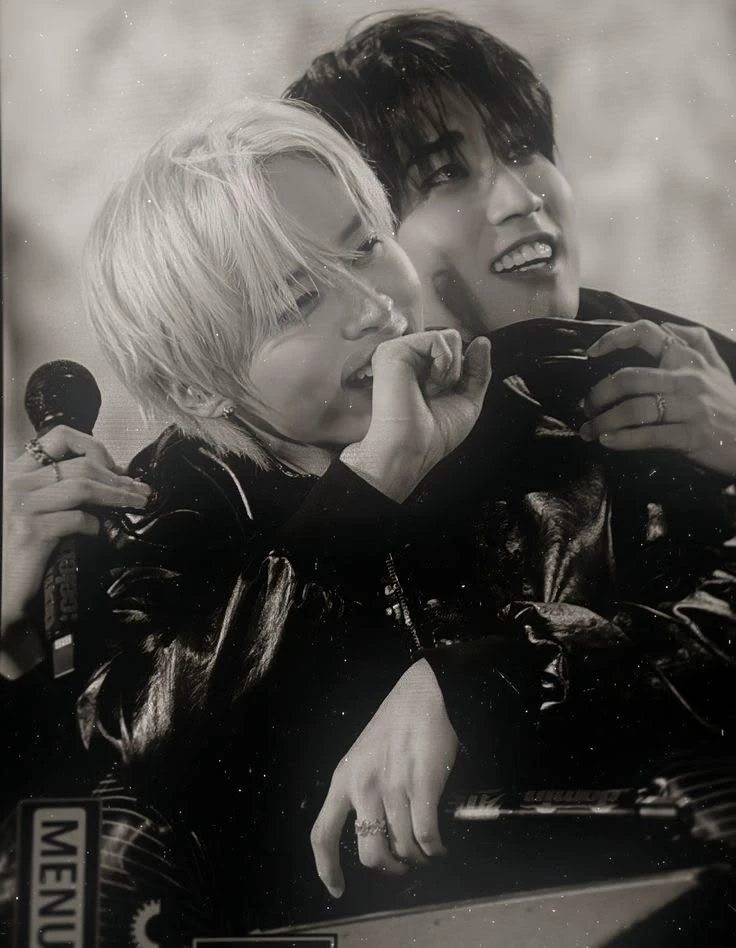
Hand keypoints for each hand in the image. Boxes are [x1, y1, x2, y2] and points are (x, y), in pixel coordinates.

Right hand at [2, 426, 150, 677]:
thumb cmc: (17, 552)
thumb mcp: (36, 511)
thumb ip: (60, 492)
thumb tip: (111, 481)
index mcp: (16, 471)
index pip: (58, 437)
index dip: (94, 447)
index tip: (117, 468)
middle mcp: (14, 482)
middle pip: (80, 464)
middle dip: (118, 478)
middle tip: (142, 492)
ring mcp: (20, 505)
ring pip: (83, 487)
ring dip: (118, 496)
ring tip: (138, 505)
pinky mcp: (29, 532)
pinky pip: (77, 519)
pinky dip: (98, 526)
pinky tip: (106, 536)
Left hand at [310, 658, 457, 897]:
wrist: (422, 695)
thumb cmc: (394, 726)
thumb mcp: (362, 759)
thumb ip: (362, 792)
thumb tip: (378, 834)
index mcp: (343, 780)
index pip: (322, 834)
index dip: (326, 867)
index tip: (337, 889)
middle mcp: (362, 787)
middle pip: (369, 853)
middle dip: (389, 868)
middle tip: (402, 865)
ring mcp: (392, 787)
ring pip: (403, 848)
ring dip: (418, 858)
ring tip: (427, 853)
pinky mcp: (421, 784)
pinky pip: (425, 835)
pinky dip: (434, 848)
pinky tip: (439, 846)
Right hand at [341, 330, 491, 500]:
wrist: (412, 450)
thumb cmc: (434, 435)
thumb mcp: (468, 400)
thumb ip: (479, 370)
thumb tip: (482, 341)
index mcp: (421, 368)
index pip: (455, 350)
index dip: (463, 370)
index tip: (448, 394)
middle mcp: (409, 357)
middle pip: (454, 340)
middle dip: (458, 370)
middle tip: (436, 395)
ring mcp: (400, 351)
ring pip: (449, 336)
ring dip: (452, 370)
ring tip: (431, 391)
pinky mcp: (394, 350)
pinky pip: (439, 338)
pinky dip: (445, 364)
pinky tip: (430, 384)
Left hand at [581, 320, 735, 477]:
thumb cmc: (728, 404)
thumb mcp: (717, 367)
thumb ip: (694, 341)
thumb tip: (666, 327)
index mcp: (688, 358)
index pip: (646, 332)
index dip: (613, 338)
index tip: (591, 353)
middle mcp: (687, 378)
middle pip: (628, 377)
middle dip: (598, 394)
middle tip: (586, 407)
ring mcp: (690, 407)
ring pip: (634, 409)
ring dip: (603, 421)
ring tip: (589, 430)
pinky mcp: (691, 435)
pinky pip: (648, 435)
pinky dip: (622, 439)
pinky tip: (607, 441)